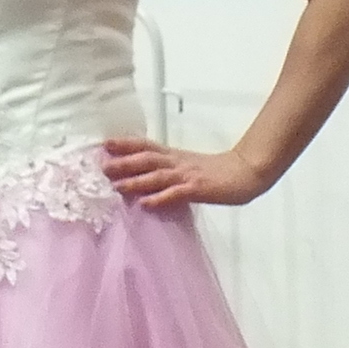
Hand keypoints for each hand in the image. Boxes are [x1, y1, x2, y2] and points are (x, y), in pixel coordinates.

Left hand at [100, 137, 270, 211]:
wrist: (246, 172)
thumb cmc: (218, 171)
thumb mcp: (189, 166)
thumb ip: (169, 169)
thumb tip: (145, 178)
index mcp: (175, 156)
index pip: (147, 146)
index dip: (126, 144)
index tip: (105, 143)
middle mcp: (178, 162)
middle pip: (147, 159)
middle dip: (124, 162)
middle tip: (102, 166)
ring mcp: (187, 175)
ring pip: (158, 175)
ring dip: (136, 180)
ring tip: (117, 185)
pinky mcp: (198, 189)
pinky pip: (176, 194)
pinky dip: (160, 198)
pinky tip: (146, 204)